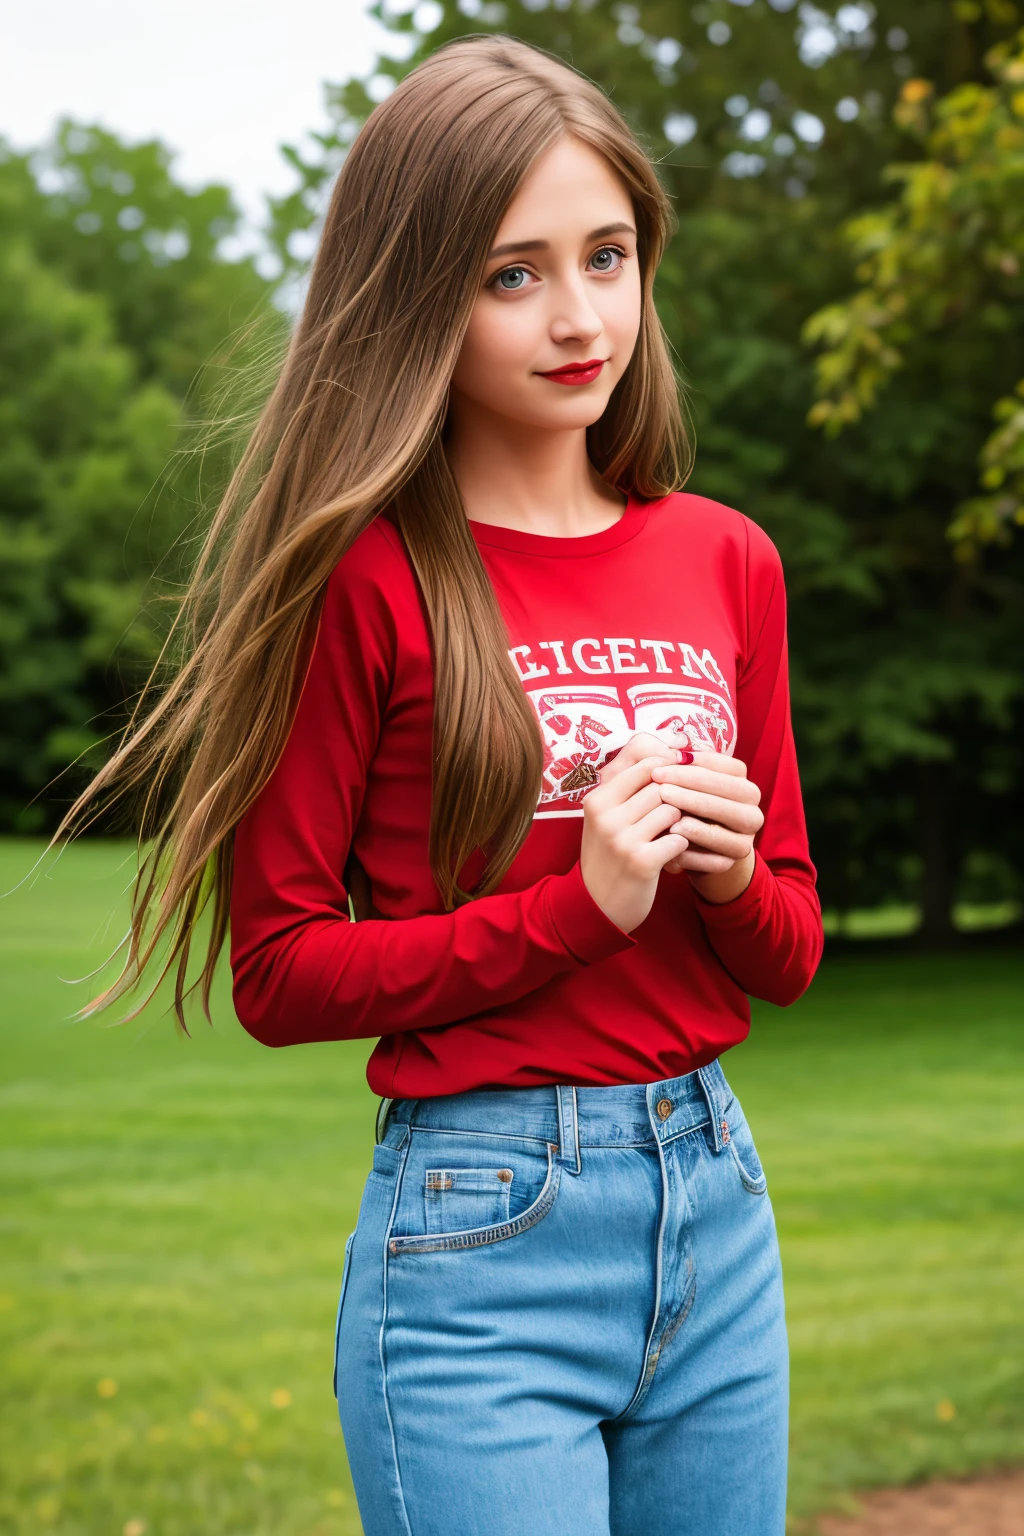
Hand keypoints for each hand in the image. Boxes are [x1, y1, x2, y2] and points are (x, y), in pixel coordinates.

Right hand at [580, 734, 689, 932]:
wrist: (596, 906)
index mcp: (597, 798)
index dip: (669, 763)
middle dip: (680, 794)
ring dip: (684, 821)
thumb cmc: (609, 854)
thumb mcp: (608, 816)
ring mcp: (621, 838)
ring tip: (682, 831)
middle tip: (691, 805)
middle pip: (661, 783)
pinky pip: (678, 839)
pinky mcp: (640, 862)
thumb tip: (675, 741)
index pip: (642, 759)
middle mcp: (605, 815)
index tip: (686, 773)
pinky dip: (684, 846)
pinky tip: (678, 853)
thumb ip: (631, 782)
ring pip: (672, 809)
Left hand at [650, 751, 762, 903]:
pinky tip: (671, 841)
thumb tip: (668, 745)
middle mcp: (752, 808)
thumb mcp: (681, 786)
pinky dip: (692, 851)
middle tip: (659, 783)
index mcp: (742, 783)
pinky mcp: (735, 861)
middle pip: (727, 791)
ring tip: (666, 814)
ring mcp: (747, 837)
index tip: (663, 760)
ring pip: (726, 823)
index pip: (722, 766)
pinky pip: (716, 857)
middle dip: (691, 785)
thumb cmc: (683, 810)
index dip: (693, 762)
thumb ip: (676, 764)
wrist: (695, 853)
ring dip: (695, 817)